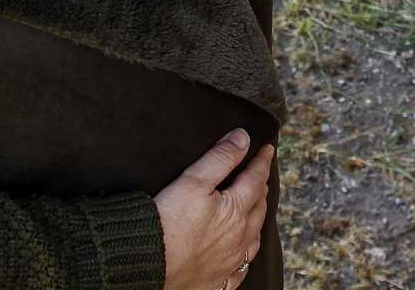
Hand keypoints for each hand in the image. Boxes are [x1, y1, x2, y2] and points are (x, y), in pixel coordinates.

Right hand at [155, 129, 273, 289]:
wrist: (147, 266)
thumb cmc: (168, 223)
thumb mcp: (194, 181)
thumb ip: (221, 158)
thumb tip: (242, 138)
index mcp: (235, 211)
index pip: (255, 179)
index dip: (262, 162)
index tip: (267, 150)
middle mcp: (238, 238)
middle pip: (258, 209)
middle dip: (261, 191)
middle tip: (261, 179)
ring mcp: (229, 262)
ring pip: (253, 240)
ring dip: (257, 223)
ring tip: (256, 213)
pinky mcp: (216, 281)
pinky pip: (239, 271)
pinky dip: (244, 259)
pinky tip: (241, 257)